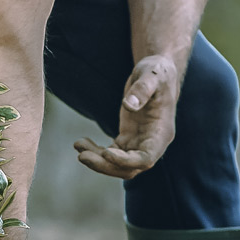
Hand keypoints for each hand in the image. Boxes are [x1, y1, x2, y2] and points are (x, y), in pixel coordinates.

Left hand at [74, 54, 178, 179]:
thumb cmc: (157, 72)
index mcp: (162, 132)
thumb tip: (129, 105)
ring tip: (78, 145)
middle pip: (130, 168)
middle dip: (106, 165)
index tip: (106, 152)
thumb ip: (143, 89)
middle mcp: (152, 143)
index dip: (126, 161)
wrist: (156, 72)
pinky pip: (111, 154)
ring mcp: (140, 143)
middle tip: (82, 156)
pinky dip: (96, 152)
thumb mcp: (152, 74)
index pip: (147, 158)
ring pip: (119, 165)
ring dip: (98, 161)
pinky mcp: (128, 139)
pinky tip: (81, 142)